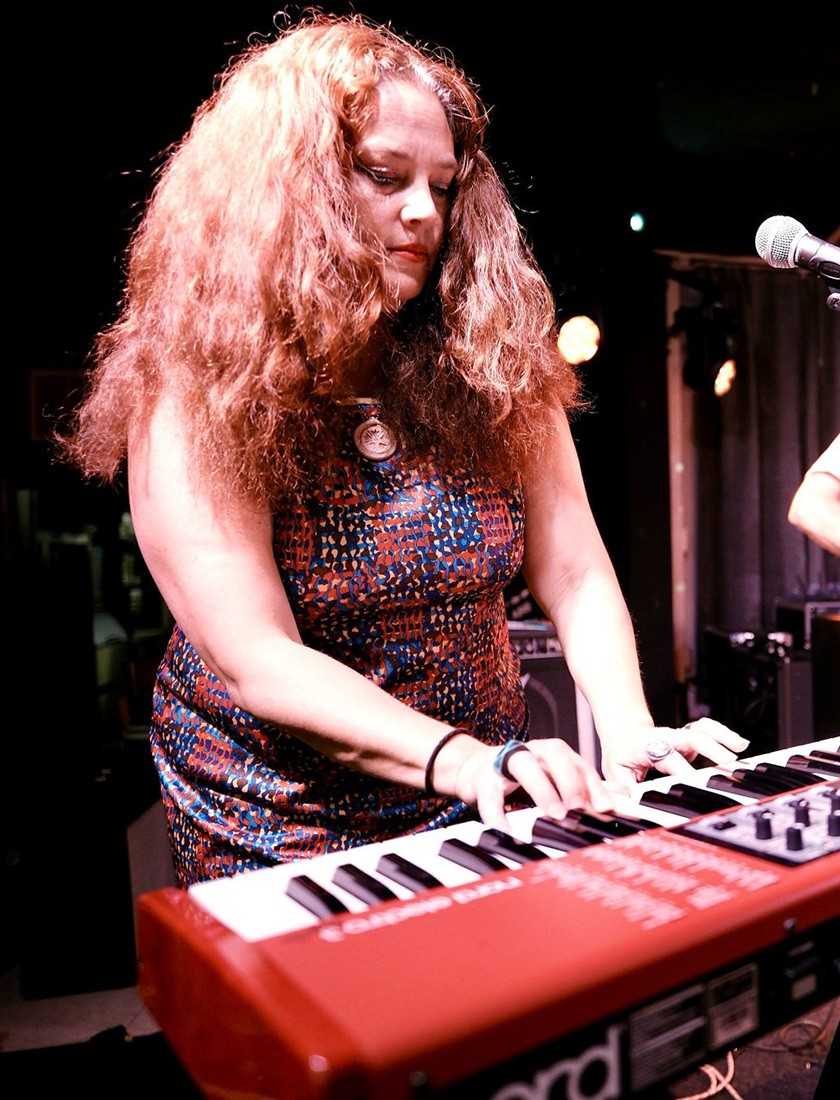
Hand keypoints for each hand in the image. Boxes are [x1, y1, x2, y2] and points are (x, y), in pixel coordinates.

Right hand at [454, 737, 618, 833]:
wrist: (474, 769)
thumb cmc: (523, 776)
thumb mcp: (554, 781)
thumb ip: (586, 791)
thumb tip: (625, 803)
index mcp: (552, 753)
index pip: (579, 763)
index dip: (595, 785)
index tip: (607, 809)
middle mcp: (532, 752)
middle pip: (555, 753)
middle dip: (571, 779)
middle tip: (580, 808)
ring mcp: (505, 762)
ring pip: (524, 765)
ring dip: (542, 789)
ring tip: (555, 815)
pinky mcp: (482, 780)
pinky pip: (490, 798)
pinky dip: (500, 817)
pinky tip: (510, 834)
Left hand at [600, 717, 750, 790]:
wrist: (624, 731)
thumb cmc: (621, 754)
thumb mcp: (616, 773)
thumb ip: (624, 789)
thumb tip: (626, 805)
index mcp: (649, 747)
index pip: (670, 759)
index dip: (684, 770)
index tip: (696, 781)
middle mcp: (668, 739)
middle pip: (692, 738)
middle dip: (712, 750)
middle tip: (730, 764)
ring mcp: (680, 737)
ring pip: (702, 730)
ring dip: (722, 737)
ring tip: (741, 748)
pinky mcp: (690, 737)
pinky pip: (708, 729)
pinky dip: (723, 733)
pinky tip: (740, 744)